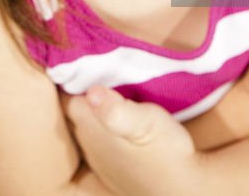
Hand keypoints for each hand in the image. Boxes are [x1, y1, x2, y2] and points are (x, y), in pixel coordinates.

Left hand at [62, 86, 200, 195]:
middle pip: (74, 111)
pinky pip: (97, 143)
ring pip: (85, 127)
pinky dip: (103, 131)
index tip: (89, 64)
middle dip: (83, 93)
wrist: (182, 189)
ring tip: (114, 98)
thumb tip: (91, 92)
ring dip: (94, 113)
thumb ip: (116, 108)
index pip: (66, 95)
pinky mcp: (109, 169)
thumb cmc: (166, 151)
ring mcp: (97, 159)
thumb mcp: (147, 122)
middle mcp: (87, 143)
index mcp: (90, 126)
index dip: (74, 78)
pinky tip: (121, 127)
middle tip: (105, 77)